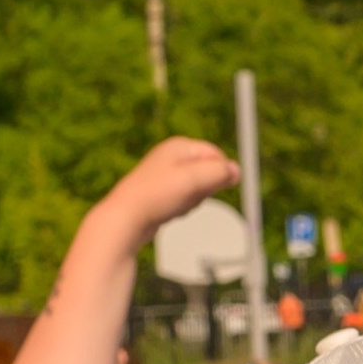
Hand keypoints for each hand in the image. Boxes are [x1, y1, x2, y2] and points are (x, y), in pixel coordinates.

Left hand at [105, 142, 241, 241]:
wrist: (126, 217)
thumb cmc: (155, 196)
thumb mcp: (194, 180)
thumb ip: (219, 172)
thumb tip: (236, 171)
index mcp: (180, 146)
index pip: (217, 155)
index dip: (221, 173)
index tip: (214, 188)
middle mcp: (172, 156)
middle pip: (209, 172)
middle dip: (206, 189)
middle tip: (189, 196)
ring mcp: (166, 174)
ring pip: (199, 188)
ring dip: (195, 200)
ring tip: (178, 204)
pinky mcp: (162, 190)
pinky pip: (186, 198)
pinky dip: (184, 207)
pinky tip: (172, 211)